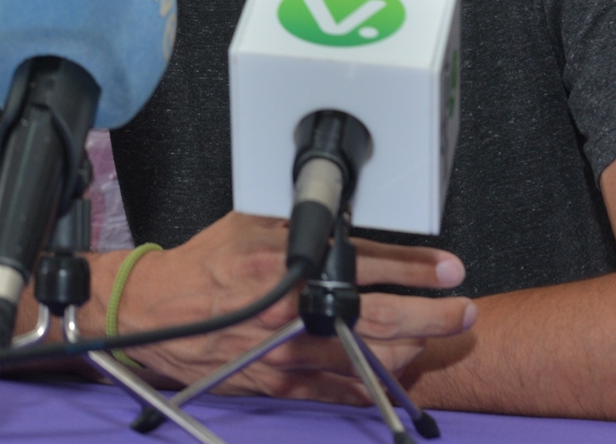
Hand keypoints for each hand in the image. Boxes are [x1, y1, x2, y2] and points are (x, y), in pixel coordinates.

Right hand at [112, 212, 473, 404]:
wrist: (156, 314)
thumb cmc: (200, 268)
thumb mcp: (249, 225)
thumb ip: (299, 228)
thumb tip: (344, 224)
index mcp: (287, 265)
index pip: (367, 264)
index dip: (416, 268)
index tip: (448, 270)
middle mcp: (292, 312)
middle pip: (381, 319)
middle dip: (433, 316)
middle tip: (460, 311)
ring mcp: (288, 354)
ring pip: (369, 361)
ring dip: (412, 352)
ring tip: (431, 340)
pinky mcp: (280, 383)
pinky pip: (340, 391)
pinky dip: (372, 387)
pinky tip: (393, 378)